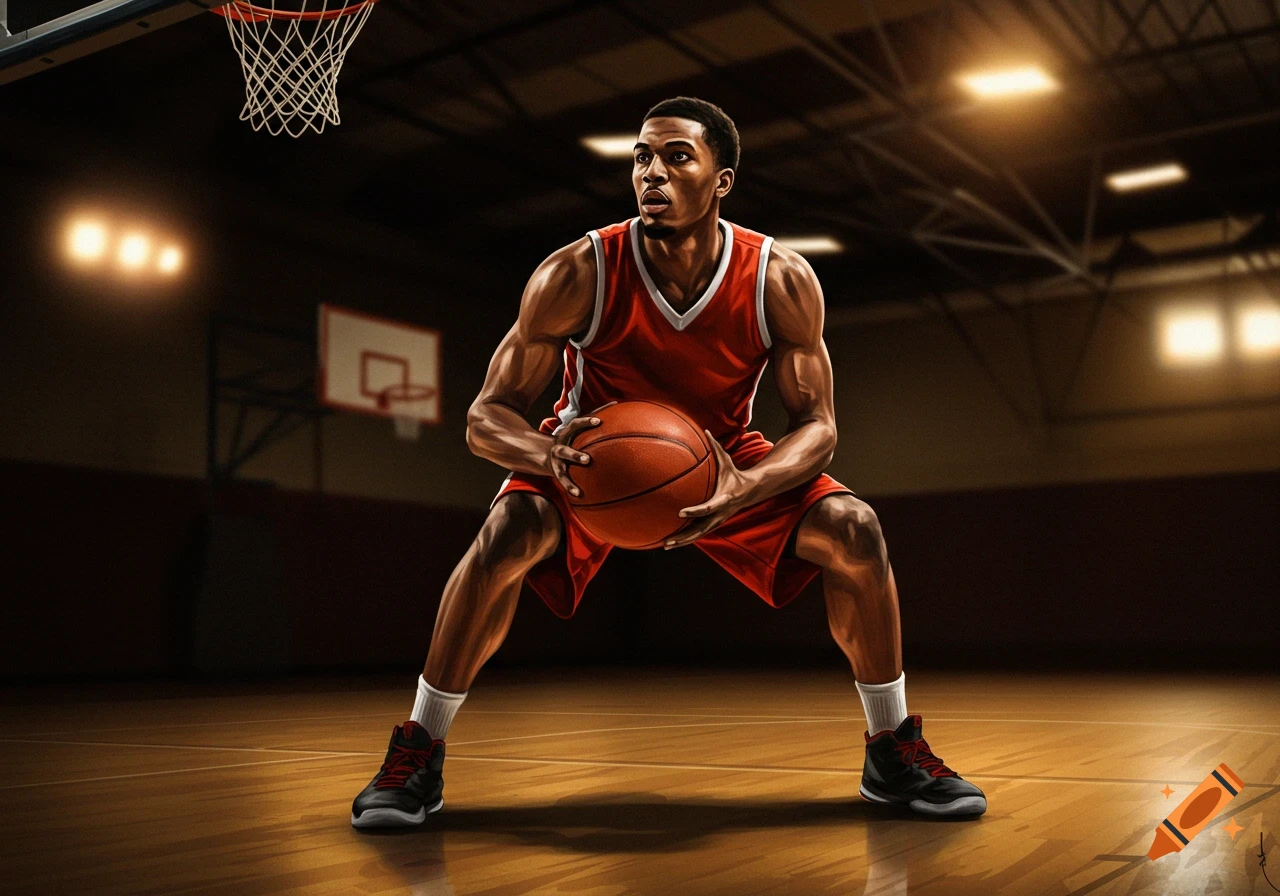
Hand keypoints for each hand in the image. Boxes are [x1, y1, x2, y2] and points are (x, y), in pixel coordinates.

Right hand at [546, 402, 615, 497]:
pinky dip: (571, 488)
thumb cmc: (570, 438)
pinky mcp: (557, 473)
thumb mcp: (577, 428)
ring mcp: (557, 462)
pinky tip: (579, 495)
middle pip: (564, 450)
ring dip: (569, 480)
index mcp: (566, 434)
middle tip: (588, 460)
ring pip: (562, 470)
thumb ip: (594, 416)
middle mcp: (559, 447)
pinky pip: (564, 482)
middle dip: (575, 455)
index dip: (586, 422)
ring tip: (578, 490)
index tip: (599, 421)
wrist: (543, 452)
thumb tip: (616, 403)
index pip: (575, 425)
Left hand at [665, 431, 751, 548]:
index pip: (708, 508)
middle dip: (685, 536)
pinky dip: (686, 539)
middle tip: (669, 540)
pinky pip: (699, 533)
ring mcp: (717, 521)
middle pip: (701, 530)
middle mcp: (720, 514)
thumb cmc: (734, 474)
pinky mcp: (714, 523)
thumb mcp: (726, 460)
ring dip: (682, 541)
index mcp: (723, 499)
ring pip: (698, 535)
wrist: (750, 491)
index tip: (680, 513)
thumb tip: (706, 429)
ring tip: (666, 545)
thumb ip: (715, 446)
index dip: (694, 511)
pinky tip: (672, 542)